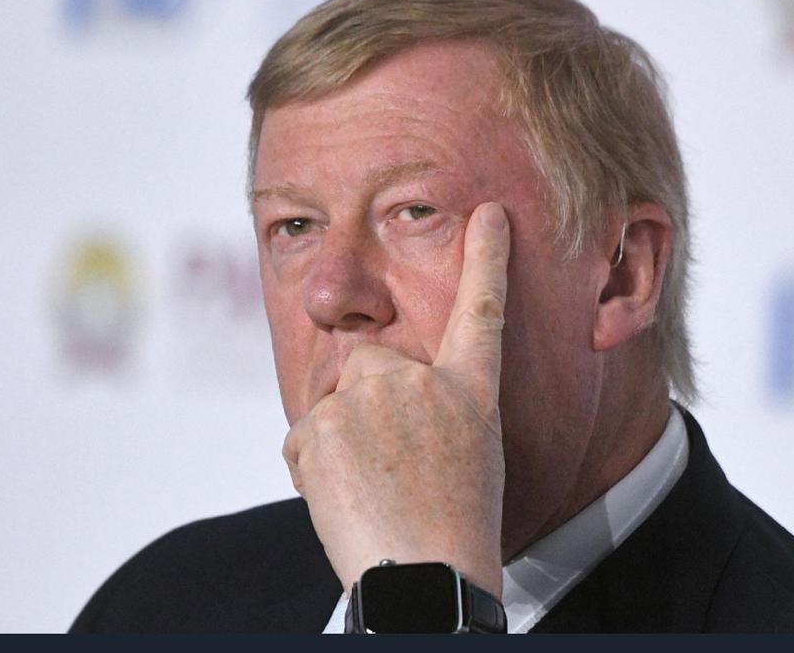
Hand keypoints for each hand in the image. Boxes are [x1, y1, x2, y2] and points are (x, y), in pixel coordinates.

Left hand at [282, 201, 510, 597]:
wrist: (425, 579)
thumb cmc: (454, 529)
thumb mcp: (470, 455)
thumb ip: (434, 408)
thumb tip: (389, 390)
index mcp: (469, 392)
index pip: (482, 311)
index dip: (487, 258)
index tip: (487, 213)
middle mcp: (419, 382)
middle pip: (372, 362)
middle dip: (368, 401)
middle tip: (389, 463)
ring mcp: (368, 398)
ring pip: (336, 404)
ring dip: (341, 440)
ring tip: (373, 491)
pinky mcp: (321, 423)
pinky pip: (306, 439)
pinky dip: (315, 468)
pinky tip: (348, 500)